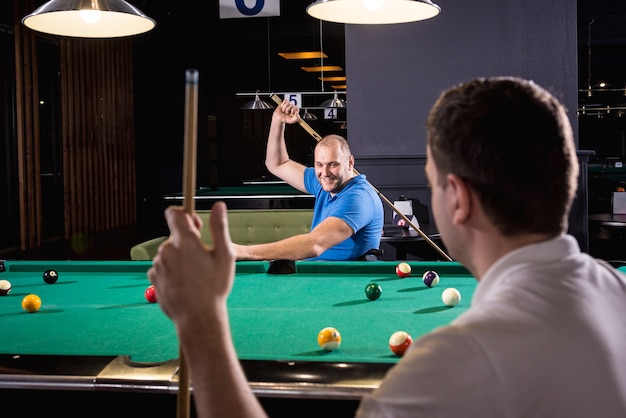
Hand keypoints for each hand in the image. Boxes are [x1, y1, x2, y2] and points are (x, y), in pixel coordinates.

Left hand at [148, 202, 235, 323]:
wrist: (198, 318)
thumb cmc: (214, 287)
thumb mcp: (224, 255)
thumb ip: (219, 228)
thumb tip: (219, 205)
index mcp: (185, 241)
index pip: (174, 213)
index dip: (185, 215)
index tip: (196, 225)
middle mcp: (167, 250)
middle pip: (175, 236)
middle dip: (186, 243)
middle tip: (202, 260)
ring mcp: (158, 264)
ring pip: (169, 253)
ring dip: (179, 258)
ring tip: (194, 276)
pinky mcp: (153, 278)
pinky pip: (162, 267)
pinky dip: (171, 271)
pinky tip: (184, 284)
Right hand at [273, 100, 300, 124]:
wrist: (278, 117)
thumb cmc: (285, 119)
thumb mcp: (292, 121)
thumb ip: (296, 118)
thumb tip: (296, 112)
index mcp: (295, 111)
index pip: (297, 107)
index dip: (293, 110)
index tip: (291, 113)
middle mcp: (293, 107)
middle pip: (291, 105)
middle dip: (287, 109)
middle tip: (286, 113)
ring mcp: (289, 104)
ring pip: (288, 103)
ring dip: (284, 107)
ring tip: (283, 111)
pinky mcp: (285, 102)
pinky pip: (285, 100)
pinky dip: (282, 104)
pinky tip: (282, 107)